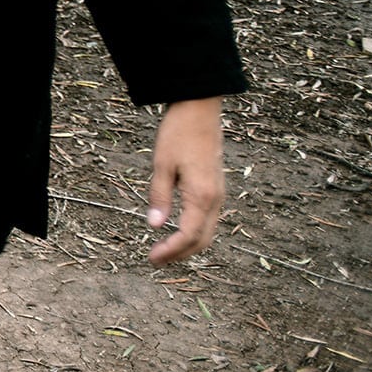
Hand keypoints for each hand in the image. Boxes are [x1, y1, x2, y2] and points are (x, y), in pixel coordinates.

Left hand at [145, 97, 225, 264]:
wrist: (200, 110)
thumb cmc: (178, 134)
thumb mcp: (161, 164)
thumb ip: (159, 196)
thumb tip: (155, 226)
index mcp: (202, 195)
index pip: (188, 235)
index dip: (171, 251)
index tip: (152, 259)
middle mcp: (216, 199)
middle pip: (202, 240)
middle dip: (180, 254)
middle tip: (156, 260)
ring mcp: (219, 194)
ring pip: (208, 232)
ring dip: (188, 245)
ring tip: (164, 250)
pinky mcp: (216, 188)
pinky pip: (209, 220)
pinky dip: (195, 232)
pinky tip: (178, 231)